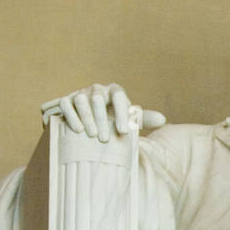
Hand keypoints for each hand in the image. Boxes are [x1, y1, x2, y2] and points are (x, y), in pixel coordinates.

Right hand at [41, 84, 165, 140]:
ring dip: (86, 117)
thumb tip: (163, 120)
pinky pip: (66, 104)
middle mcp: (97, 90)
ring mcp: (81, 93)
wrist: (91, 123)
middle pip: (98, 98)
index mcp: (114, 92)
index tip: (124, 132)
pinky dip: (71, 116)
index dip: (122, 113)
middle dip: (101, 119)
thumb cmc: (113, 121)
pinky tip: (77, 130)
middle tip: (104, 139)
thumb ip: (142, 119)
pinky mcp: (67, 101)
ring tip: (91, 135)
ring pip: (81, 99)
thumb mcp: (128, 120)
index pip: (119, 96)